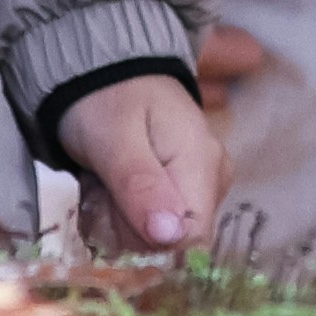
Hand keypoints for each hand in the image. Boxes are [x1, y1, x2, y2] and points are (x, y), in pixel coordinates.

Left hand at [58, 71, 223, 249]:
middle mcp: (214, 179)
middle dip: (125, 227)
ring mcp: (203, 186)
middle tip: (101, 189)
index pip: (188, 239)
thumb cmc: (107, 100)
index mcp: (203, 164)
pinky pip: (156, 228)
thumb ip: (140, 186)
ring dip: (119, 222)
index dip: (143, 238)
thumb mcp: (114, 139)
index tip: (110, 207)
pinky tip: (112, 190)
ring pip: (159, 240)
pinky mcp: (187, 193)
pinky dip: (124, 217)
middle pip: (172, 242)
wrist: (106, 72)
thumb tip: (170, 237)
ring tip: (103, 184)